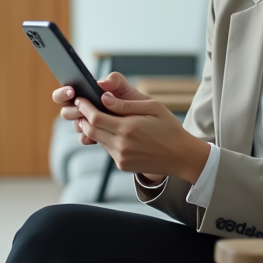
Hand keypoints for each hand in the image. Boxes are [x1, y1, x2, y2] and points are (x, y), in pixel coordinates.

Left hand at [71, 72, 208, 183]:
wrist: (181, 156)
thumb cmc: (169, 128)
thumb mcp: (153, 107)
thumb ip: (126, 103)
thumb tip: (104, 97)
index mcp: (128, 128)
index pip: (95, 117)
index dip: (85, 107)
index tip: (81, 99)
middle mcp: (122, 145)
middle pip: (90, 130)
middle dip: (83, 117)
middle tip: (82, 107)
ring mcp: (121, 157)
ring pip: (97, 139)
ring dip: (93, 128)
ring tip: (96, 116)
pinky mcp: (122, 165)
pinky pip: (107, 148)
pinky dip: (105, 138)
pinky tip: (112, 130)